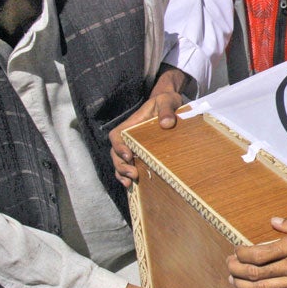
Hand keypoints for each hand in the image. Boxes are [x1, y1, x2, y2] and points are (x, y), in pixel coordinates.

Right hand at [109, 66, 191, 185]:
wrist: (171, 106)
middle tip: (133, 174)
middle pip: (116, 152)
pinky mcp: (141, 153)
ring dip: (122, 173)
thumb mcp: (167, 101)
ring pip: (120, 161)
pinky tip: (133, 187)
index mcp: (131, 124)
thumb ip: (166, 109)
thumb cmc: (166, 101)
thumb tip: (167, 123)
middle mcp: (129, 137)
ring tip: (130, 183)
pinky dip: (128, 176)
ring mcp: (133, 146)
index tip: (128, 155)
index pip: (116, 135)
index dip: (118, 146)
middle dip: (120, 165)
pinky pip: (129, 166)